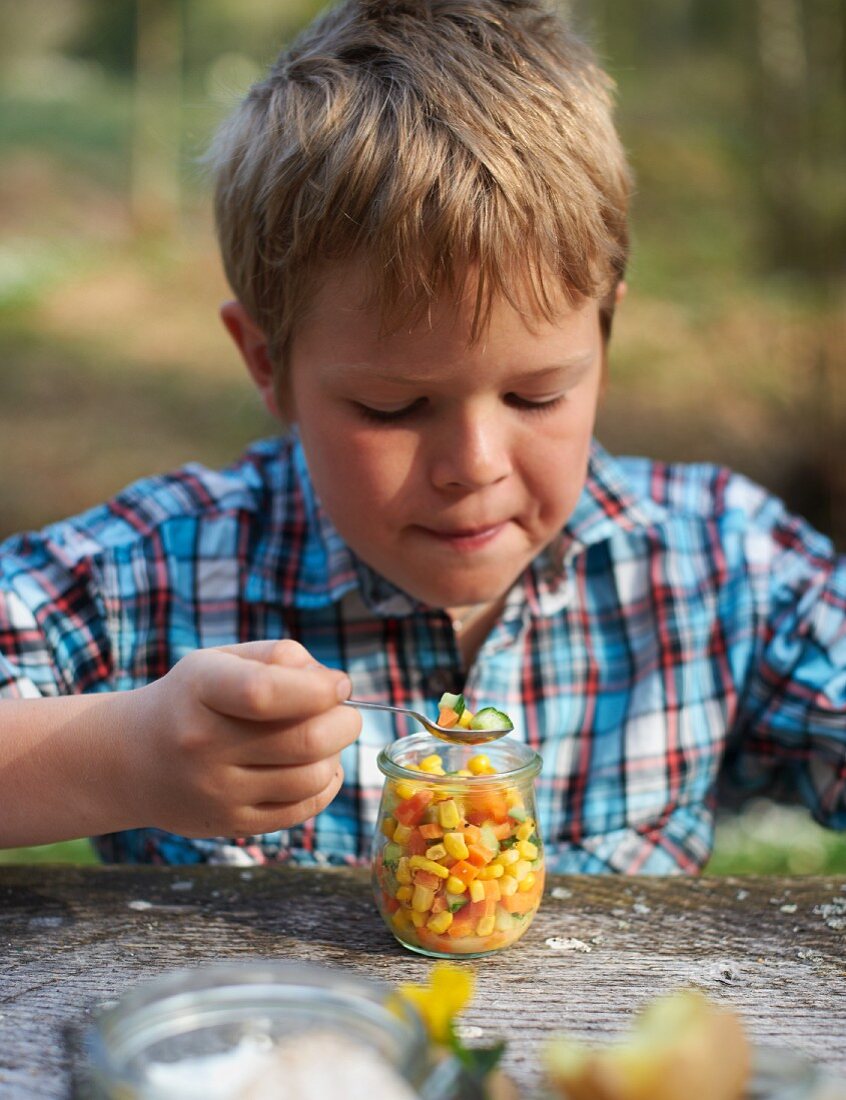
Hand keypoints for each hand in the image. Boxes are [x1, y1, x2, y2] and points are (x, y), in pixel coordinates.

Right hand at [125, 639, 359, 837]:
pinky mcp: (230, 825)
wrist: (132, 760)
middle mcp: (204, 744)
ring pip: (311, 778)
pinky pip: (302, 811)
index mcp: (201, 690)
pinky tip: (316, 768)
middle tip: (344, 713)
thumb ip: (278, 658)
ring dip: (336, 755)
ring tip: (326, 740)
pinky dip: (325, 786)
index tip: (338, 684)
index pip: (265, 692)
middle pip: (305, 740)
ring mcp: (216, 791)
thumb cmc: (193, 699)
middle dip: (344, 723)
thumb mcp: (221, 660)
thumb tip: (333, 685)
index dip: (319, 689)